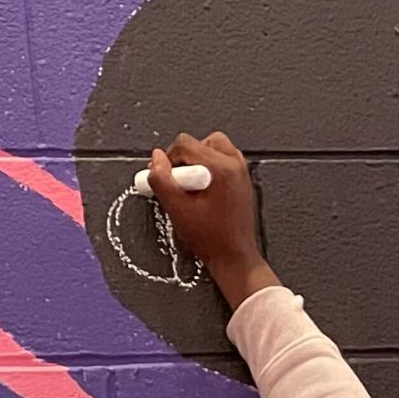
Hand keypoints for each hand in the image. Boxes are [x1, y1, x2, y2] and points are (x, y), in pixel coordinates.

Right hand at [147, 129, 279, 308]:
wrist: (234, 256)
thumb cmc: (211, 238)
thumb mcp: (177, 209)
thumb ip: (161, 180)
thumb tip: (156, 158)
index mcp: (221, 169)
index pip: (185, 144)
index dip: (168, 158)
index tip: (163, 176)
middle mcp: (234, 165)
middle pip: (199, 142)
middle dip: (184, 158)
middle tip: (178, 181)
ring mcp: (241, 171)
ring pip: (212, 147)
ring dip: (197, 160)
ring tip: (191, 185)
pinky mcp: (242, 179)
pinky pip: (222, 159)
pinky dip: (209, 167)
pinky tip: (202, 188)